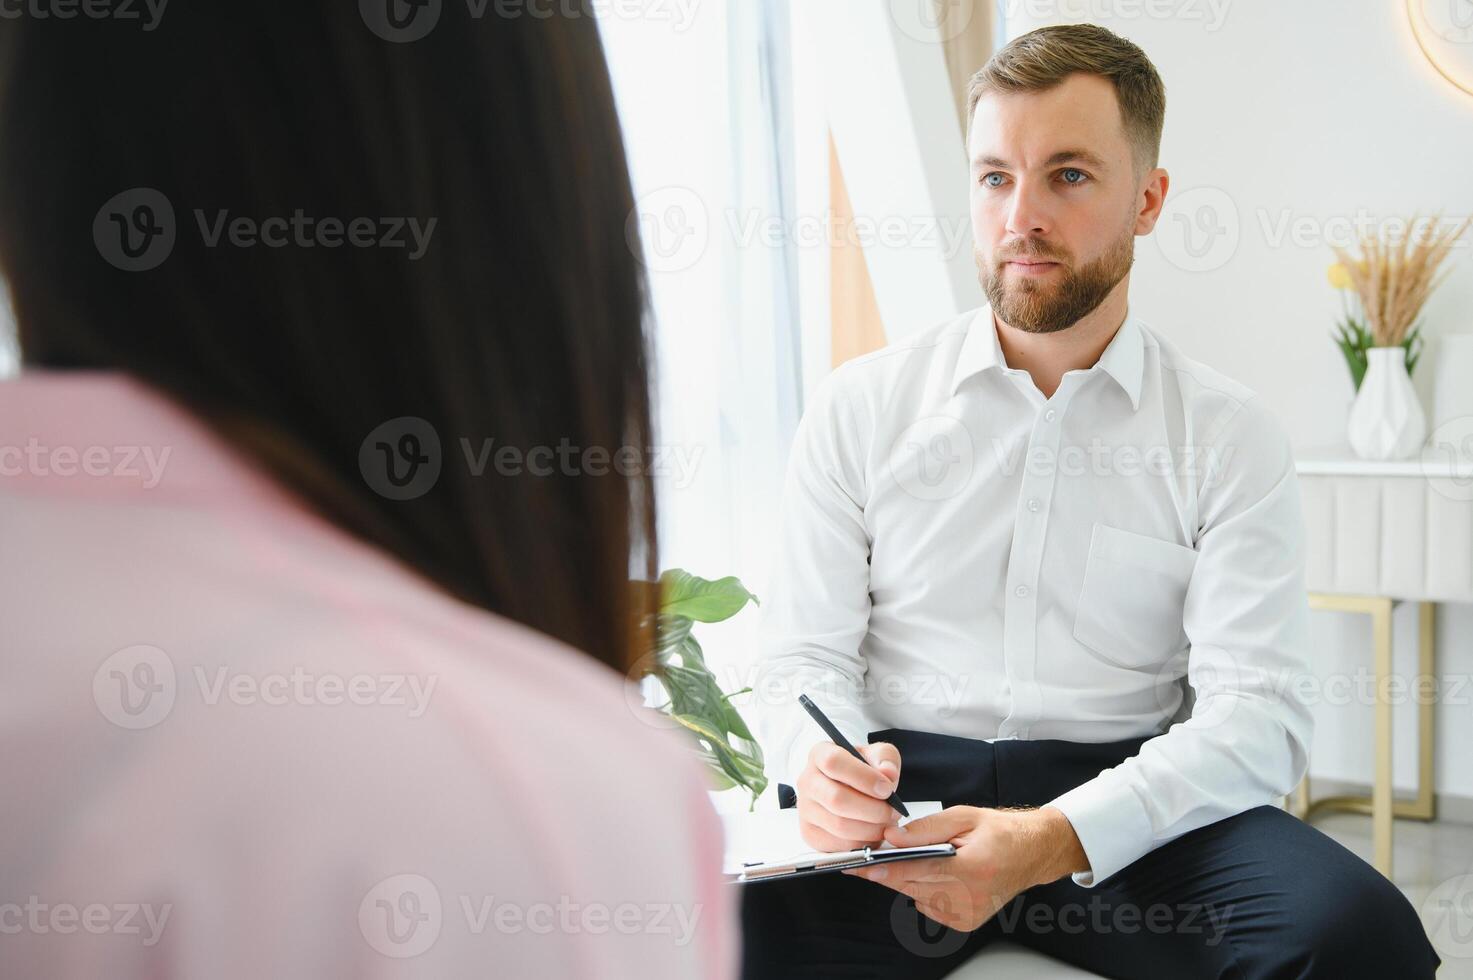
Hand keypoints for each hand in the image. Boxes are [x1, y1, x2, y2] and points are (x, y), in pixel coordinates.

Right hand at [796, 741, 902, 850]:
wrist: (851, 789)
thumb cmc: (863, 771)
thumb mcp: (877, 755)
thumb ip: (885, 758)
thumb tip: (888, 773)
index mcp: (820, 754)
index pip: (833, 762)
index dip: (863, 777)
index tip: (886, 789)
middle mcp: (807, 781)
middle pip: (837, 799)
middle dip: (873, 809)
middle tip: (892, 812)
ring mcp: (806, 809)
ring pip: (839, 826)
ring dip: (871, 829)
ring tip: (886, 823)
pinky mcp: (810, 833)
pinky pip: (838, 845)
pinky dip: (862, 843)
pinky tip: (872, 832)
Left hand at [841, 805, 1087, 932]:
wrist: (1030, 854)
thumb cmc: (999, 832)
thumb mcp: (963, 817)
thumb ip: (925, 829)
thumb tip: (891, 837)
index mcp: (973, 867)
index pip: (918, 870)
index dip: (885, 868)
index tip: (860, 865)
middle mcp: (971, 897)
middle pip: (912, 886)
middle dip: (892, 869)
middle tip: (879, 852)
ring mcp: (968, 914)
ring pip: (917, 897)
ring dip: (911, 878)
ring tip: (926, 858)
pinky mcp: (965, 923)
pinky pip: (928, 906)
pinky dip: (925, 890)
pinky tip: (939, 874)